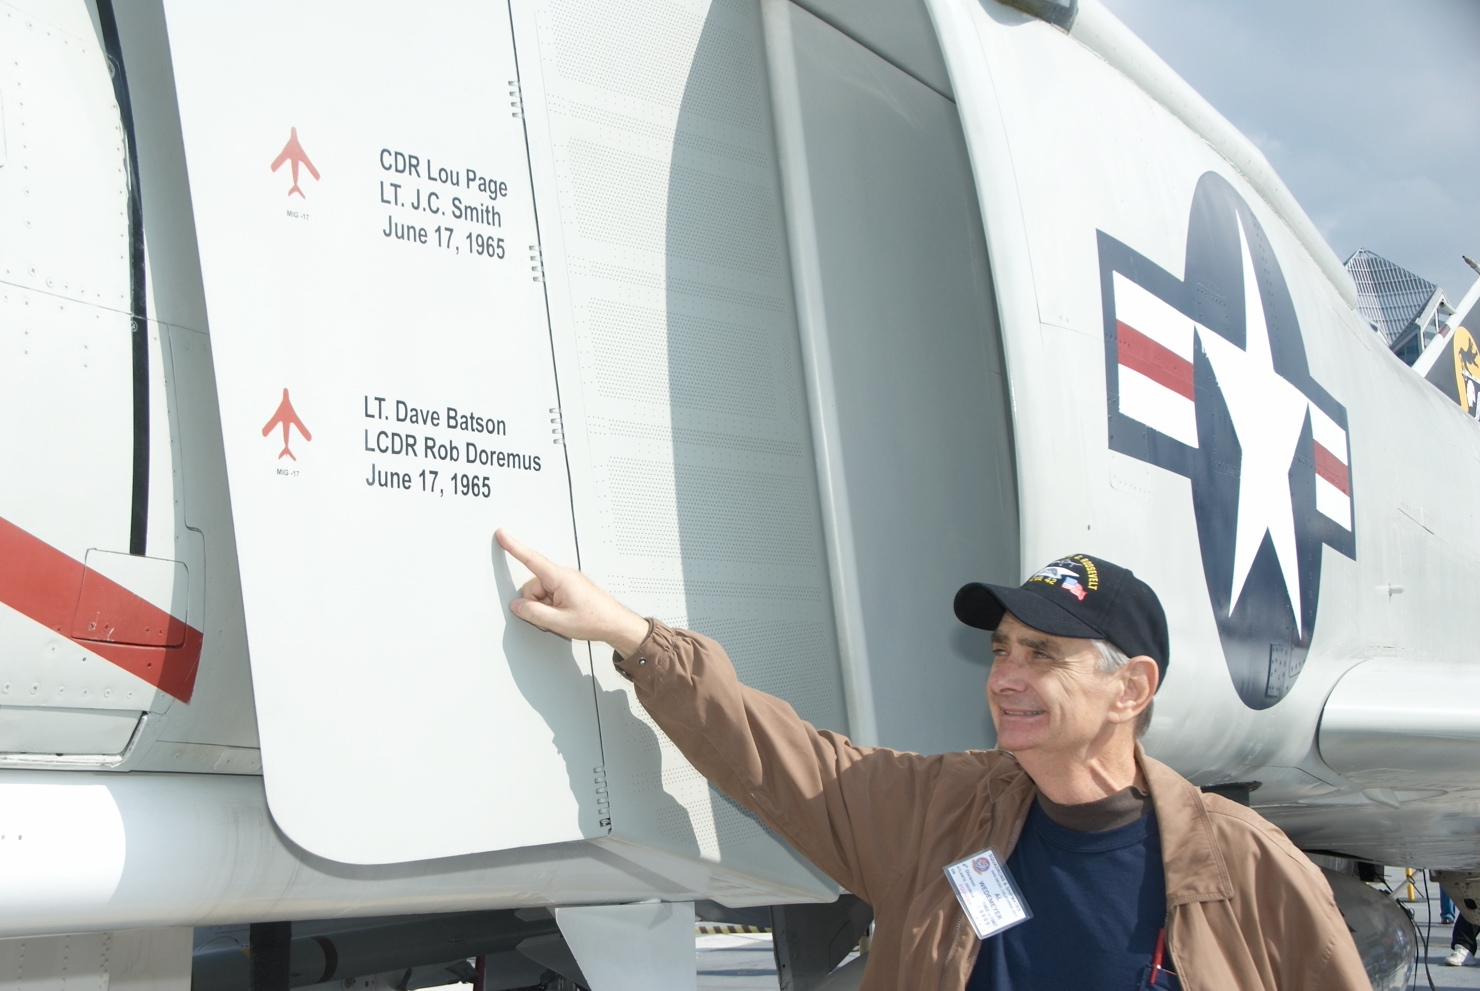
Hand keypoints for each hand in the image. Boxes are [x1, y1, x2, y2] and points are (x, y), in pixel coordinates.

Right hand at [496, 528, 651, 656]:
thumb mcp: (559, 622)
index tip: (502, 534)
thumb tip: (518, 606)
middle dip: (536, 605)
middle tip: (553, 617)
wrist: (615, 624)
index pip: (531, 559)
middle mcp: (563, 575)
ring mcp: (566, 581)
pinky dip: (551, 608)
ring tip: (562, 617)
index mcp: (561, 578)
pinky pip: (549, 596)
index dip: (513, 546)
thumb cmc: (595, 620)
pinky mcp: (569, 588)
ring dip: (545, 608)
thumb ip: (533, 613)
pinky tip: (564, 615)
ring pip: (540, 594)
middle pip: (532, 587)